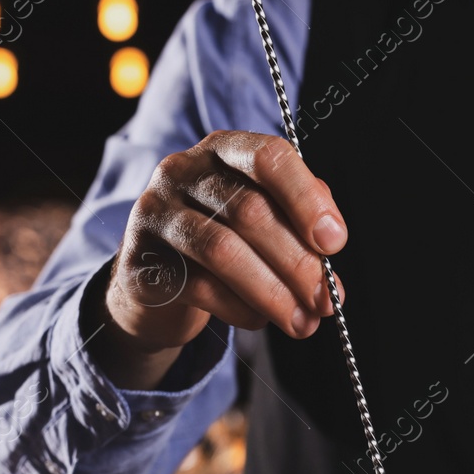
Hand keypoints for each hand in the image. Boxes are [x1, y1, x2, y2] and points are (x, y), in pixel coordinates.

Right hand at [92, 130, 347, 385]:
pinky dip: (239, 309)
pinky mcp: (139, 261)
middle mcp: (181, 171)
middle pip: (249, 210)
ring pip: (222, 251)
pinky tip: (260, 320)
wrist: (160, 279)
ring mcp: (154, 214)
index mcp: (222, 149)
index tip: (335, 243)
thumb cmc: (225, 238)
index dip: (306, 200)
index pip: (267, 157)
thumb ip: (300, 218)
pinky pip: (198, 287)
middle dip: (297, 262)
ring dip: (272, 292)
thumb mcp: (265, 216)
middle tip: (326, 301)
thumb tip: (330, 246)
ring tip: (303, 323)